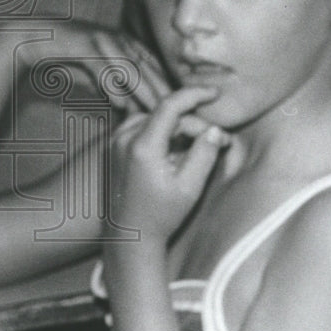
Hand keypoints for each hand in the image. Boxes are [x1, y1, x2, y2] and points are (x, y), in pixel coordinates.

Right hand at [3, 21, 171, 118]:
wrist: (36, 38)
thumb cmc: (69, 58)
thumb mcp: (97, 72)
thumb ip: (115, 87)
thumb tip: (131, 109)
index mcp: (126, 43)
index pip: (155, 67)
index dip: (169, 88)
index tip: (184, 109)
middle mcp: (118, 39)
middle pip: (148, 68)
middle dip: (164, 92)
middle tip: (180, 115)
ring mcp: (102, 40)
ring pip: (129, 69)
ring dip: (144, 93)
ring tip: (156, 114)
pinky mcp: (84, 45)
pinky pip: (102, 68)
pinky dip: (112, 87)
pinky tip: (120, 105)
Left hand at [109, 86, 229, 238]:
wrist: (129, 236)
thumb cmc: (160, 215)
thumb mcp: (190, 187)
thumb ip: (204, 153)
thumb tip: (215, 130)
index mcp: (142, 146)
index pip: (170, 105)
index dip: (195, 94)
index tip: (215, 93)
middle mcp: (123, 138)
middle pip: (164, 115)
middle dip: (193, 123)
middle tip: (218, 140)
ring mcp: (115, 142)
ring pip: (153, 119)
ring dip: (177, 126)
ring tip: (197, 146)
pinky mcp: (113, 148)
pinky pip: (141, 127)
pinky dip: (161, 132)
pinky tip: (175, 151)